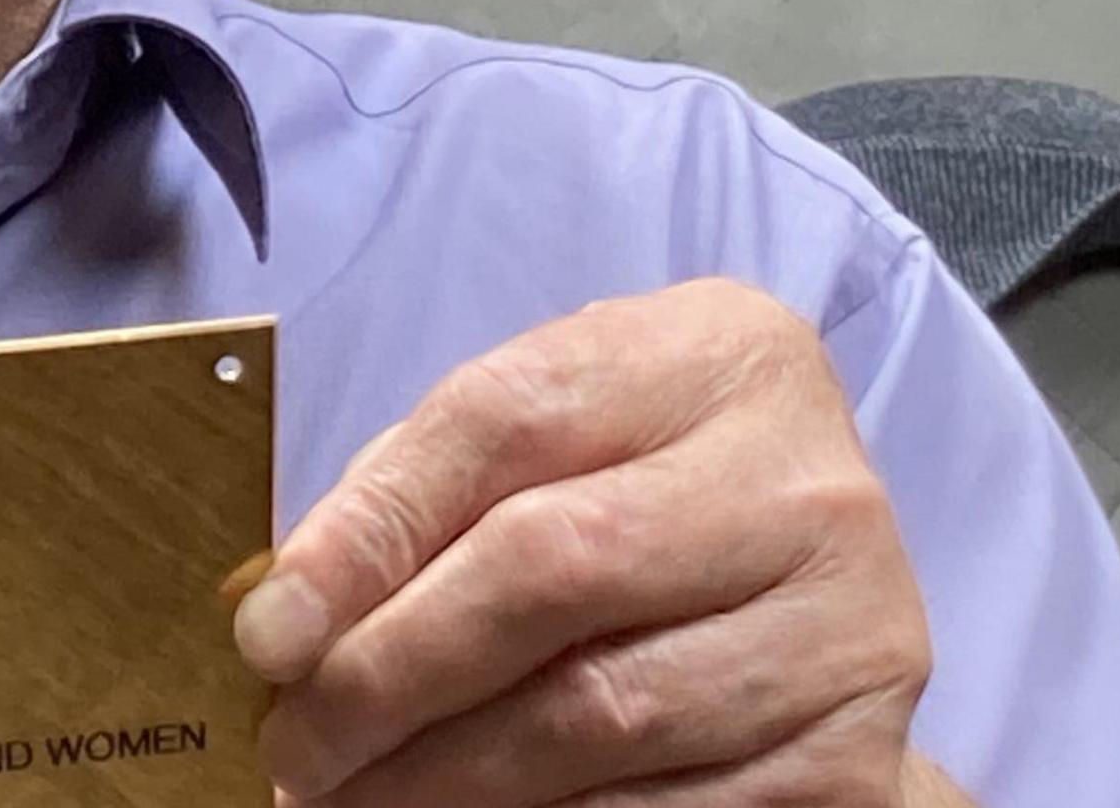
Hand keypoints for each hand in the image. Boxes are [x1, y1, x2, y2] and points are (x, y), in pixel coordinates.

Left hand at [233, 279, 949, 805]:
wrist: (799, 602)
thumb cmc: (631, 494)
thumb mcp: (537, 444)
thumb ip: (415, 500)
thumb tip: (282, 626)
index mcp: (720, 356)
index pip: (506, 423)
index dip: (368, 534)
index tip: (266, 635)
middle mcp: (808, 485)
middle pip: (552, 571)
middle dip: (388, 674)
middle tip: (295, 743)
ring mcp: (850, 631)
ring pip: (600, 715)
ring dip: (442, 778)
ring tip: (350, 796)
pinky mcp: (853, 764)